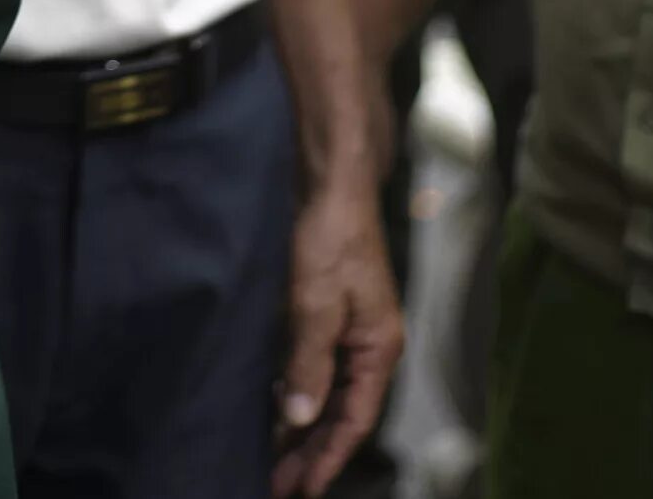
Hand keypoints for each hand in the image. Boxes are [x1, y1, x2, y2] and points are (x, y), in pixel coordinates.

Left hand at [274, 167, 403, 495]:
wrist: (330, 183)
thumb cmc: (330, 238)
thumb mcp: (315, 304)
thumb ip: (308, 362)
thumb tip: (299, 417)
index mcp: (378, 348)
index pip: (355, 419)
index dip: (329, 456)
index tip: (302, 488)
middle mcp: (369, 345)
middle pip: (342, 412)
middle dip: (313, 451)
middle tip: (278, 483)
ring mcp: (350, 330)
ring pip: (328, 393)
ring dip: (303, 425)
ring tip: (273, 457)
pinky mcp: (329, 314)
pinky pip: (316, 369)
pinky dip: (298, 393)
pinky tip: (275, 407)